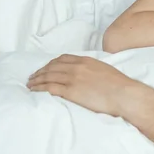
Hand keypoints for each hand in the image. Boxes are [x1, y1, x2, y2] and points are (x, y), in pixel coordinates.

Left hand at [26, 54, 142, 116]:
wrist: (124, 94)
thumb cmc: (119, 86)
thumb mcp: (105, 70)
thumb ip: (93, 69)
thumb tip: (90, 75)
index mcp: (86, 61)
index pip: (62, 59)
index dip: (51, 63)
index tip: (46, 68)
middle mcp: (77, 67)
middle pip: (52, 67)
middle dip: (40, 71)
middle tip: (33, 76)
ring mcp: (73, 79)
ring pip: (48, 76)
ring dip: (36, 80)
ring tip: (30, 84)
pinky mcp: (71, 91)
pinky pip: (50, 88)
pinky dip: (39, 88)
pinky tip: (34, 90)